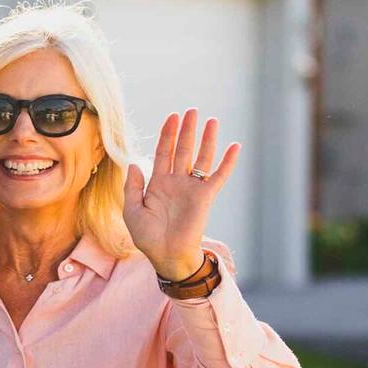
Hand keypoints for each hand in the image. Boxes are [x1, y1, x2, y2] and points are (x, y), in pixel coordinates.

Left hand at [122, 109, 238, 278]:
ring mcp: (192, 188)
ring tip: (212, 120)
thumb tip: (134, 164)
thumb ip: (132, 186)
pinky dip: (227, 162)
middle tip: (191, 111)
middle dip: (186, 130)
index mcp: (159, 183)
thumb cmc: (147, 237)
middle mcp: (177, 182)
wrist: (166, 256)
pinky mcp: (205, 197)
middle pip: (183, 149)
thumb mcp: (132, 210)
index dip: (168, 134)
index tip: (172, 117)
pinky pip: (218, 176)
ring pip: (201, 158)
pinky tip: (234, 147)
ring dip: (207, 139)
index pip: (164, 152)